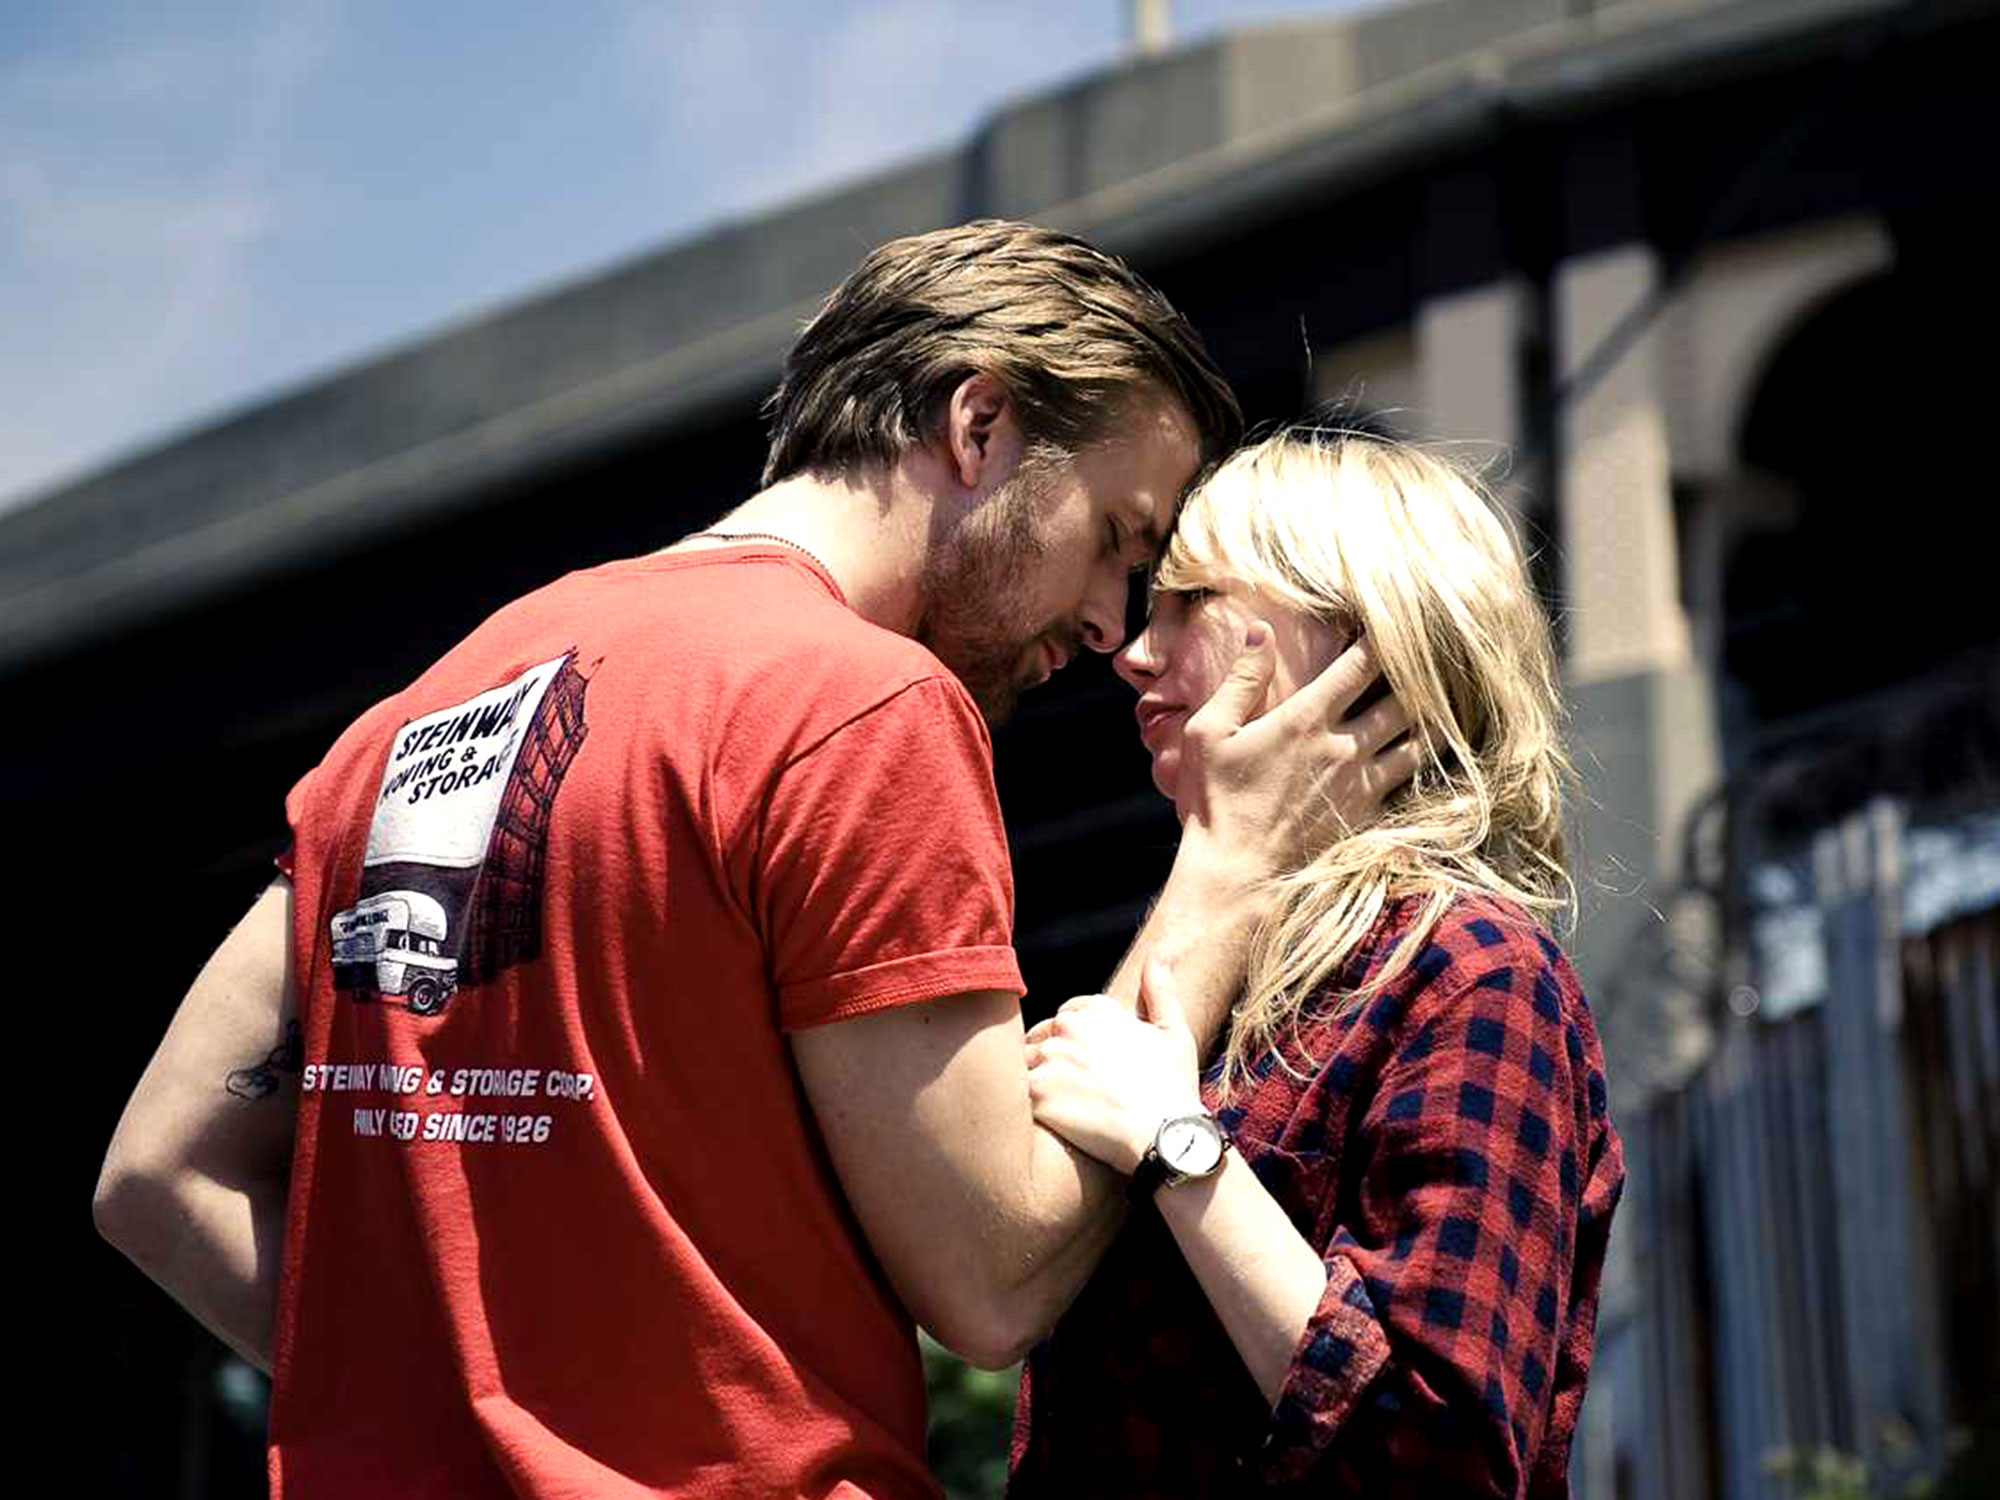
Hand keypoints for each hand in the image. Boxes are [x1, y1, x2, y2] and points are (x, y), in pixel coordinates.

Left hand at [1025, 961, 1203, 1174]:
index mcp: (1096, 1008)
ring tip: (1063, 1108)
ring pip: (1024, 1064)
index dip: (1077, 1043)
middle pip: (1041, 1037)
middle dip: (1052, 1060)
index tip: (1093, 1067)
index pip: (1066, 1015)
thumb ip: (1159, 989)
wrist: (1166, 1138)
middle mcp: (1068, 1025)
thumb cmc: (1173, 1087)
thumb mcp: (1173, 1031)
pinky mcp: (1036, 1094)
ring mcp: (1049, 1059)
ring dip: (1037, 1082)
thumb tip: (1158, 953)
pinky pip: (1017, 1096)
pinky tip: (1052, 1122)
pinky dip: (1031, 1108)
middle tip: (1078, 1093)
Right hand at [1172, 629, 1421, 874]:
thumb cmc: (1217, 801)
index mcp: (1307, 719)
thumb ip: (1241, 679)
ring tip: (1450, 704)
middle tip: (1435, 658)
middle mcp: (1344, 747)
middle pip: (1406, 700)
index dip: (1383, 638)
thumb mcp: (1208, 733)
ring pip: (1422, 744)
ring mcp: (1363, 784)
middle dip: (1422, 676)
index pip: (1361, 664)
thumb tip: (1260, 630)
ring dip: (1437, 721)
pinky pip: (1414, 786)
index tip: (1394, 621)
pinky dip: (1430, 768)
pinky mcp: (1370, 817)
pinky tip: (1438, 759)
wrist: (1238, 874)